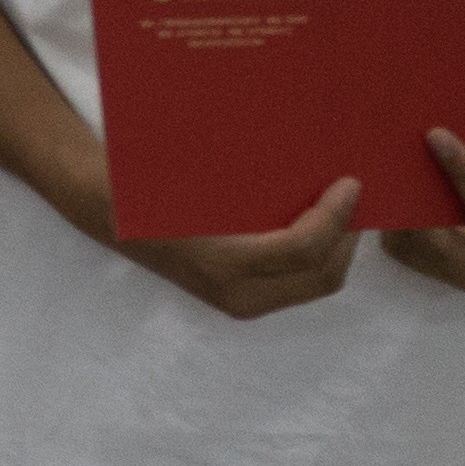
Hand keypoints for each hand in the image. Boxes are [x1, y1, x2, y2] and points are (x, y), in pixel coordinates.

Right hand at [114, 177, 363, 321]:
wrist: (109, 214)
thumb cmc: (151, 186)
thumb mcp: (197, 178)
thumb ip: (250, 181)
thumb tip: (311, 161)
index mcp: (224, 264)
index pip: (303, 250)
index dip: (335, 217)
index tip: (350, 183)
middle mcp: (238, 294)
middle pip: (322, 276)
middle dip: (347, 237)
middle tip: (355, 197)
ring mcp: (242, 303)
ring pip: (316, 285)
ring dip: (338, 248)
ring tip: (343, 210)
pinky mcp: (245, 300)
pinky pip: (299, 284)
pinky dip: (319, 257)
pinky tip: (319, 226)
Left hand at [380, 129, 464, 304]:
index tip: (437, 135)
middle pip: (443, 246)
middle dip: (410, 205)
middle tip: (386, 160)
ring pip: (419, 254)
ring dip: (396, 214)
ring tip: (379, 171)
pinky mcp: (458, 280)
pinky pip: (415, 256)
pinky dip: (399, 224)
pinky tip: (389, 191)